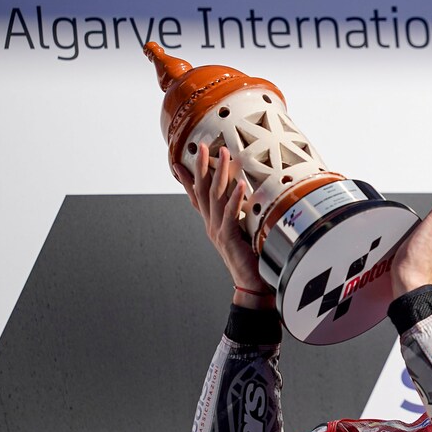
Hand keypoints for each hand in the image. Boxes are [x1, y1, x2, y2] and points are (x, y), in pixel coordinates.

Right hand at [173, 145, 275, 308]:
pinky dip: (235, 198)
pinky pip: (229, 214)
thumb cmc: (252, 258)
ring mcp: (217, 230)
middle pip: (202, 190)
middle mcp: (211, 224)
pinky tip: (240, 184)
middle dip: (201, 166)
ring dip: (219, 174)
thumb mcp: (243, 233)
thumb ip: (241, 217)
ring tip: (224, 154)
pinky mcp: (228, 238)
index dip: (188, 179)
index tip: (180, 161)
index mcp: (213, 223)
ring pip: (214, 197)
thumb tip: (247, 200)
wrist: (251, 285)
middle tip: (203, 146)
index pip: (196, 196)